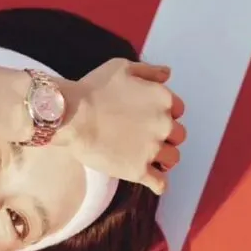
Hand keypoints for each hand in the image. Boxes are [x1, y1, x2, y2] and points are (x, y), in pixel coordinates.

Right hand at [64, 60, 185, 195]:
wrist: (72, 116)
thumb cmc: (92, 89)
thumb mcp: (121, 67)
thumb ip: (149, 71)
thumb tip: (167, 74)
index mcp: (163, 99)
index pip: (178, 109)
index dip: (165, 113)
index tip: (150, 117)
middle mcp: (164, 125)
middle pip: (178, 135)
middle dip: (166, 136)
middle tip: (147, 137)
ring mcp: (152, 149)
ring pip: (172, 159)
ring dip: (164, 158)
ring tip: (148, 158)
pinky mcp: (138, 170)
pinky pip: (160, 183)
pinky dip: (159, 183)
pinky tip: (152, 182)